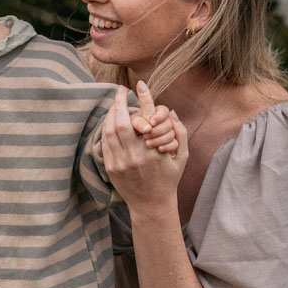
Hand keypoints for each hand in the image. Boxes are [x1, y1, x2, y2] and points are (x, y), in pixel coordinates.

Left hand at [102, 81, 186, 214]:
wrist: (151, 204)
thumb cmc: (168, 178)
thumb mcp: (181, 157)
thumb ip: (180, 133)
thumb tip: (171, 112)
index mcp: (155, 151)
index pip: (148, 117)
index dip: (144, 98)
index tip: (139, 84)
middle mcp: (137, 155)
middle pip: (123, 121)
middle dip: (120, 102)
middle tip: (120, 90)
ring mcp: (121, 162)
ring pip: (110, 130)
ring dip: (111, 113)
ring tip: (114, 103)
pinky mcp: (111, 167)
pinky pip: (105, 142)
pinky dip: (106, 128)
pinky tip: (110, 120)